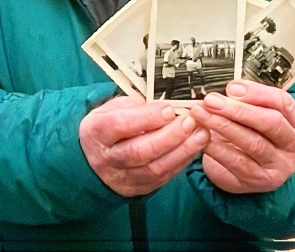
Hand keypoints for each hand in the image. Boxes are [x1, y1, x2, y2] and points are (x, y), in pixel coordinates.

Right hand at [79, 96, 209, 197]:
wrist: (93, 158)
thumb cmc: (108, 126)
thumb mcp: (113, 109)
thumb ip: (137, 107)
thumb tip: (168, 105)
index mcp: (96, 132)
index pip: (120, 125)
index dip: (146, 118)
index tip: (169, 109)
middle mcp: (107, 158)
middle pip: (140, 151)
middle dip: (169, 136)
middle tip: (191, 122)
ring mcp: (122, 177)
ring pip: (155, 168)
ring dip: (182, 151)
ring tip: (201, 134)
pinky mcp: (137, 189)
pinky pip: (163, 178)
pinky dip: (181, 162)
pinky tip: (194, 148)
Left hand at [189, 81, 294, 194]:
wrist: (245, 172)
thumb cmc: (251, 136)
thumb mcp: (254, 117)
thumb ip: (247, 102)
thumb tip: (231, 90)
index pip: (283, 102)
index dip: (257, 93)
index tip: (232, 87)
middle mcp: (293, 145)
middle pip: (270, 122)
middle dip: (238, 109)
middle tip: (211, 101)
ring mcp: (280, 166)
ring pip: (253, 142)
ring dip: (223, 125)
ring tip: (200, 114)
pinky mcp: (260, 180)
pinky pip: (237, 162)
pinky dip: (217, 148)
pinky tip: (202, 137)